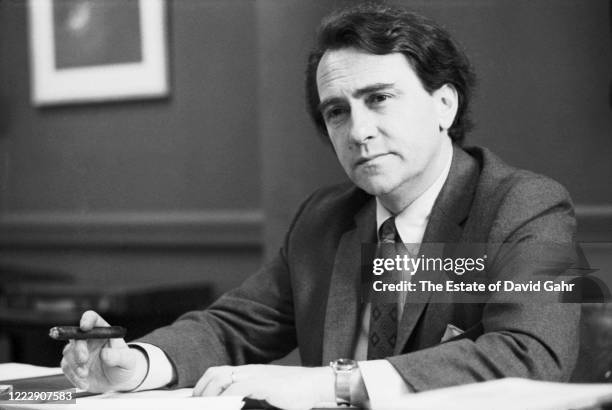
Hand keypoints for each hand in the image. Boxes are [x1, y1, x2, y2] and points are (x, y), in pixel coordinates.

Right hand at [60, 310, 147, 392]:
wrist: (116, 382)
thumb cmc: (123, 366)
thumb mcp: (127, 361)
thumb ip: (118, 356)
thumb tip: (105, 354)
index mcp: (103, 331)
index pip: (93, 319)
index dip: (87, 320)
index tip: (85, 327)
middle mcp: (89, 339)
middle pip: (77, 336)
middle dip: (78, 348)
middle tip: (83, 360)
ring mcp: (79, 351)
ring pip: (68, 352)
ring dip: (75, 365)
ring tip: (85, 375)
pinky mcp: (72, 364)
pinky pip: (66, 368)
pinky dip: (73, 377)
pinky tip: (84, 383)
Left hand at [193, 364, 334, 409]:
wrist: (316, 385)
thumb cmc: (296, 392)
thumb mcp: (268, 392)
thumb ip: (250, 396)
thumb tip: (234, 402)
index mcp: (250, 371)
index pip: (218, 372)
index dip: (204, 385)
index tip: (196, 399)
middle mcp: (250, 370)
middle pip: (216, 373)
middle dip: (202, 389)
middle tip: (196, 404)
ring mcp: (256, 375)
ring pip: (223, 378)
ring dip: (210, 393)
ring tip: (207, 405)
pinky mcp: (263, 384)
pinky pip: (238, 387)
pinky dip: (226, 397)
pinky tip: (223, 405)